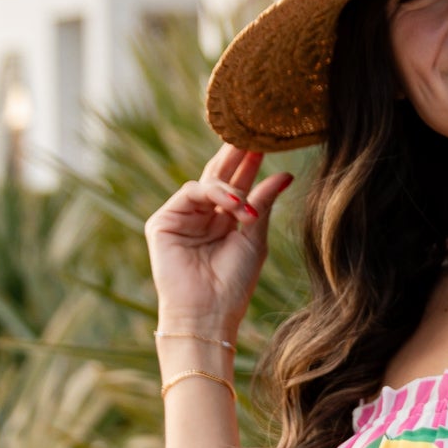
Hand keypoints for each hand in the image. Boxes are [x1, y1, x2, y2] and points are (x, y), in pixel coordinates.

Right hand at [144, 144, 293, 336]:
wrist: (208, 315)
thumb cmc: (233, 285)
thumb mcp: (254, 239)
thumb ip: (263, 203)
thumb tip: (285, 174)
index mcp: (224, 221)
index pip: (236, 183)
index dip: (249, 163)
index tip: (268, 141)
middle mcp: (202, 215)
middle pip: (219, 174)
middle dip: (236, 155)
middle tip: (253, 132)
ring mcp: (181, 216)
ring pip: (207, 181)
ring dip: (231, 187)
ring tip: (246, 209)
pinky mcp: (163, 221)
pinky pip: (191, 192)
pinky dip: (215, 195)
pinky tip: (236, 207)